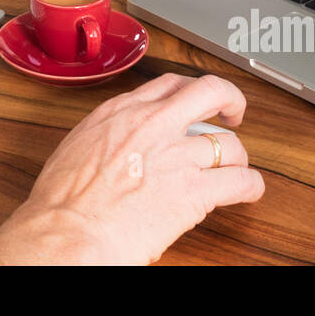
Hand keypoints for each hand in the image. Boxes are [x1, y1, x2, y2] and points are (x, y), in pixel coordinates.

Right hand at [0, 73, 263, 264]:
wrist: (69, 230)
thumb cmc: (63, 200)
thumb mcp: (78, 145)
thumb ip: (106, 134)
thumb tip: (117, 142)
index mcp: (122, 112)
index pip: (169, 84)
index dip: (189, 91)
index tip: (194, 102)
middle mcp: (154, 125)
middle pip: (209, 91)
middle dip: (229, 99)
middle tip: (233, 113)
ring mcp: (177, 156)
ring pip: (229, 143)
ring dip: (237, 156)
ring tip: (235, 167)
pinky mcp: (194, 191)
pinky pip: (240, 181)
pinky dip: (251, 185)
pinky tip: (248, 191)